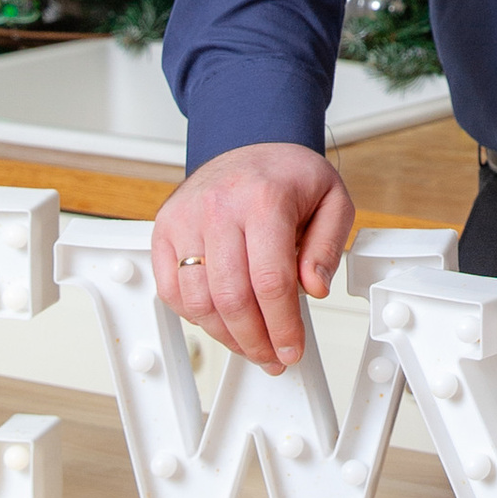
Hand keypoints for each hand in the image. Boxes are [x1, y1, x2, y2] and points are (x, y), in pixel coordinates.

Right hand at [152, 143, 354, 370]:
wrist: (249, 140)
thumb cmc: (289, 174)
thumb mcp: (332, 200)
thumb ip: (328, 246)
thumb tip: (315, 288)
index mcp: (264, 199)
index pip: (271, 281)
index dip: (282, 326)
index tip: (291, 348)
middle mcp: (218, 208)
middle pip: (232, 298)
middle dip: (255, 341)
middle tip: (273, 357)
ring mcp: (185, 219)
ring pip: (198, 300)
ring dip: (225, 336)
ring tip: (250, 345)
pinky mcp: (164, 229)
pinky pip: (171, 289)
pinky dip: (195, 316)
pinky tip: (220, 323)